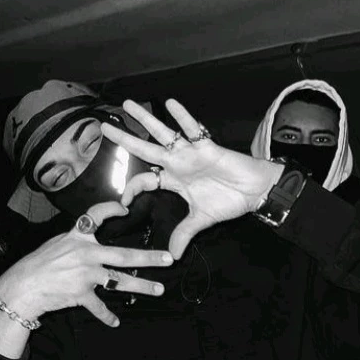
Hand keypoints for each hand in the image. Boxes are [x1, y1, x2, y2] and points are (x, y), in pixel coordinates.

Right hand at [0, 201, 171, 330]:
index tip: (126, 208)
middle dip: (149, 257)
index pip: (96, 216)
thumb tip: (90, 240)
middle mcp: (85, 254)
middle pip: (124, 255)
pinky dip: (107, 315)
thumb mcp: (56, 244)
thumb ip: (75, 242)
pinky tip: (115, 321)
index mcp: (77, 237)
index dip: (111, 209)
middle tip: (168, 258)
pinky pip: (99, 307)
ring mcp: (85, 275)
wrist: (22, 286)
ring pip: (120, 281)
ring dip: (142, 286)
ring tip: (158, 289)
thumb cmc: (36, 264)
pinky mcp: (81, 294)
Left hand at [102, 99, 283, 258]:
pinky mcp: (207, 146)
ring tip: (128, 104)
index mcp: (173, 180)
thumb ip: (184, 233)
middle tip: (104, 127)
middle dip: (125, 138)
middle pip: (144, 149)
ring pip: (163, 133)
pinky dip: (183, 117)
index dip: (132, 189)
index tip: (124, 203)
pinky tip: (170, 104)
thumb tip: (173, 255)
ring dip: (145, 120)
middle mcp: (177, 163)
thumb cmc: (230, 200)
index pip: (144, 181)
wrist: (256, 191)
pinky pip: (193, 130)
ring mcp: (190, 153)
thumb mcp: (201, 220)